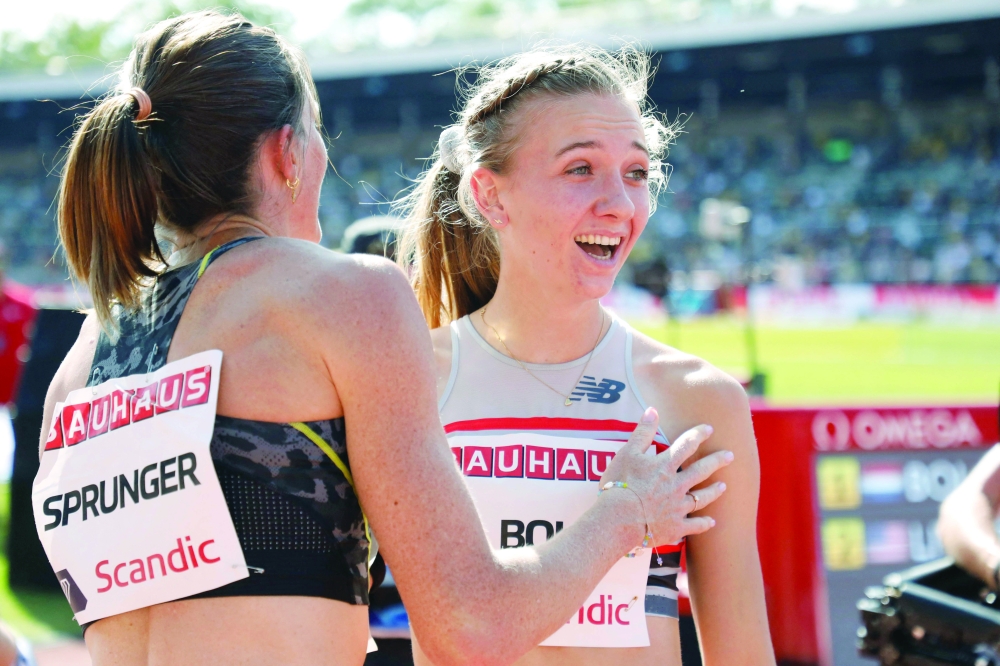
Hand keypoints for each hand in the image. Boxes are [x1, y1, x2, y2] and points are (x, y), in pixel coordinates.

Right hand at [600, 407, 731, 546]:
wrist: (618, 519)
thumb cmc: (619, 484)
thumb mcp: (627, 452)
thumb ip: (642, 432)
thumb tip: (652, 410)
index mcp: (665, 465)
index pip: (686, 445)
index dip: (698, 435)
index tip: (709, 429)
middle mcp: (677, 485)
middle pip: (702, 470)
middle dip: (717, 461)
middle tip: (731, 455)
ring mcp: (678, 507)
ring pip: (702, 498)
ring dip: (714, 491)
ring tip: (724, 486)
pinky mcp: (675, 527)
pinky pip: (694, 526)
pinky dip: (704, 524)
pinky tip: (712, 522)